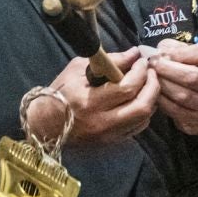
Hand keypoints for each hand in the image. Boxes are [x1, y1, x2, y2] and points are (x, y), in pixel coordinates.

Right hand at [26, 49, 160, 145]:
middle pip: (142, 106)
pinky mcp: (111, 142)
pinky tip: (139, 101)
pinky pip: (137, 128)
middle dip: (153, 86)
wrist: (44, 124)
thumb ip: (108, 61)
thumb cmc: (59, 93)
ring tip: (147, 85)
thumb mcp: (77, 69)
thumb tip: (134, 54)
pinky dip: (143, 113)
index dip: (141, 72)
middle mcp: (101, 122)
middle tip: (151, 73)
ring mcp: (108, 135)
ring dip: (151, 99)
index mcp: (90, 102)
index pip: (127, 88)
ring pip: (143, 119)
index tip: (142, 61)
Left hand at [152, 39, 197, 135]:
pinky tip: (153, 92)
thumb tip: (159, 51)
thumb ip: (177, 49)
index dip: (181, 52)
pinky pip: (176, 109)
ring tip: (151, 77)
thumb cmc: (197, 72)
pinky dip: (162, 100)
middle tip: (152, 64)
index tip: (163, 52)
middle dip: (167, 69)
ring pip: (183, 95)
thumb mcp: (193, 56)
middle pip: (192, 76)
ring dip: (162, 85)